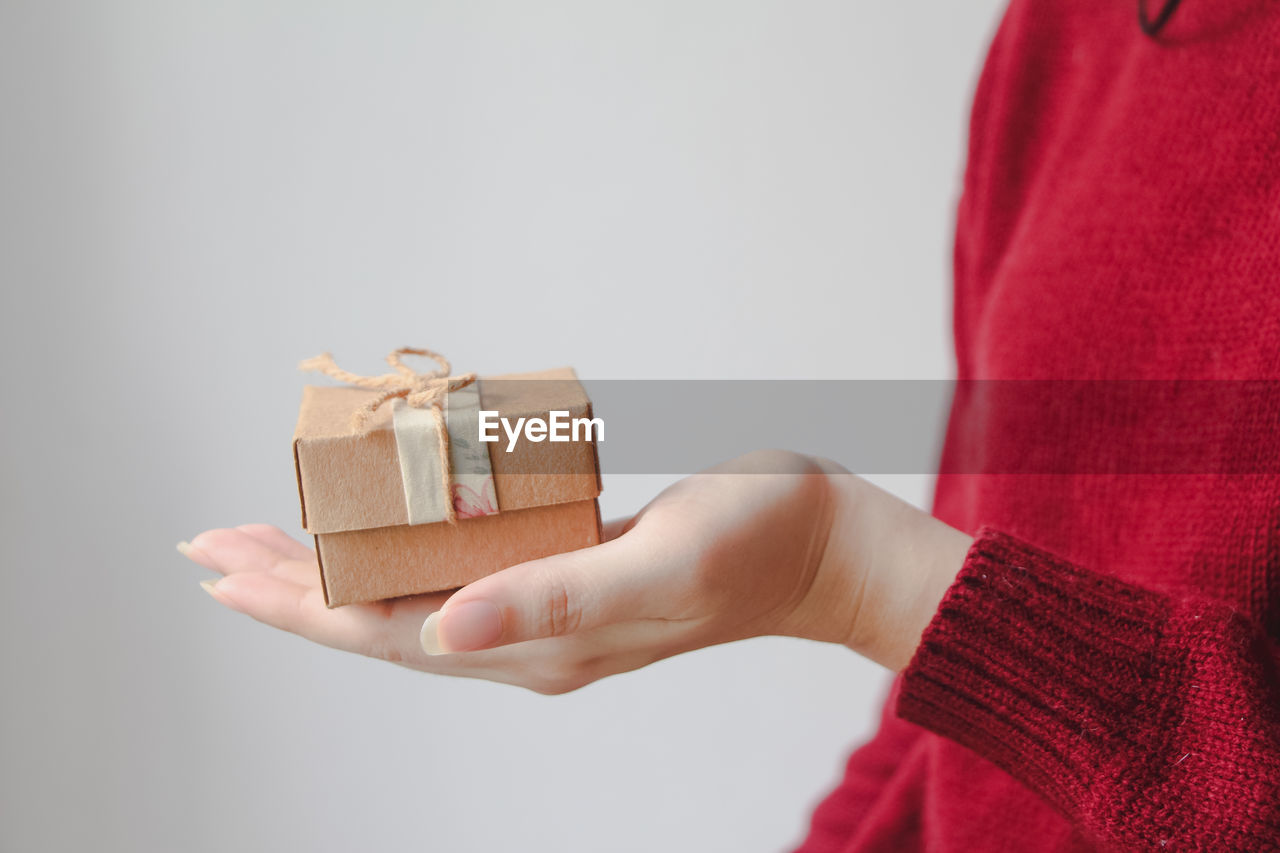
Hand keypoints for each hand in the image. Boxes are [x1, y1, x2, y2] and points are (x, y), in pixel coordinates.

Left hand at [182, 450, 972, 692]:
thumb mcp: (657, 565)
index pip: (384, 633)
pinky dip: (406, 548)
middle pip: (380, 619)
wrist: (822, 546)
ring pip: (412, 595)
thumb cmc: (754, 544)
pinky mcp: (568, 572)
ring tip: (273, 541)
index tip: (221, 566)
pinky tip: (388, 526)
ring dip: (338, 568)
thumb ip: (551, 601)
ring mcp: (548, 611)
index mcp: (538, 646)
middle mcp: (529, 640)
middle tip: (212, 548)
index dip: (297, 602)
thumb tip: (439, 632)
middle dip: (292, 586)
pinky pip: (462, 568)